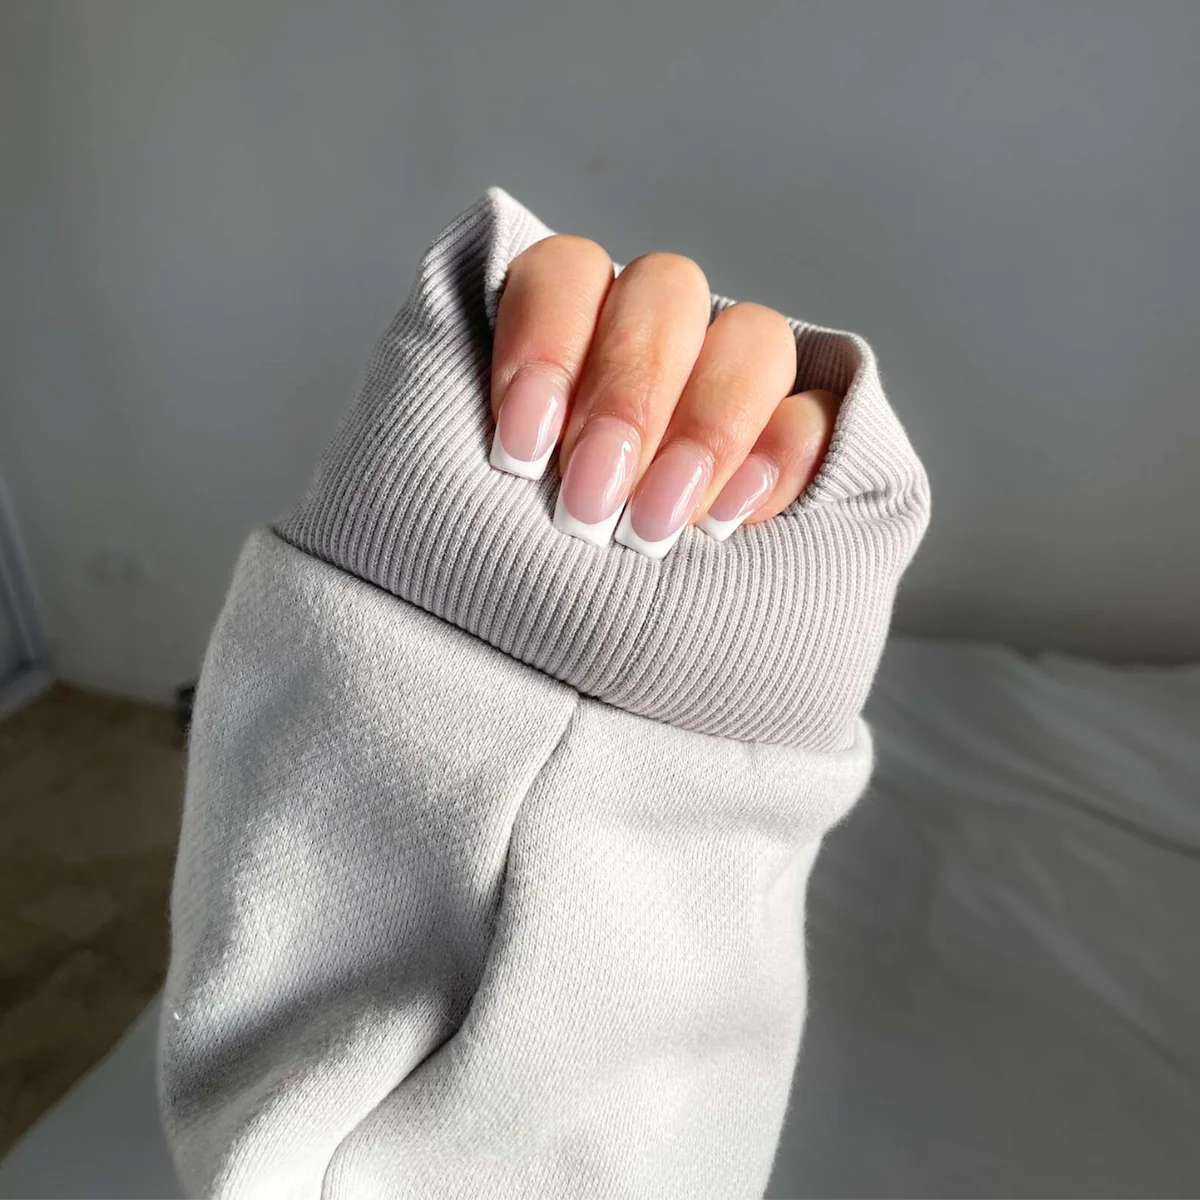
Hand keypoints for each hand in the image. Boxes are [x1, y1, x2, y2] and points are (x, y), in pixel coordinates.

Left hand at [489, 236, 839, 558]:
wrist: (547, 660)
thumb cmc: (497, 572)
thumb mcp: (465, 503)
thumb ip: (492, 443)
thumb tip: (511, 435)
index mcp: (565, 328)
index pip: (566, 273)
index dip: (546, 344)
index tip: (522, 449)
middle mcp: (651, 338)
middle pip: (666, 295)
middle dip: (627, 401)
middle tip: (591, 503)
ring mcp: (730, 383)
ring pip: (754, 338)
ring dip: (708, 427)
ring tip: (657, 526)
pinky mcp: (797, 442)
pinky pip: (818, 415)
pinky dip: (780, 458)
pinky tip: (731, 519)